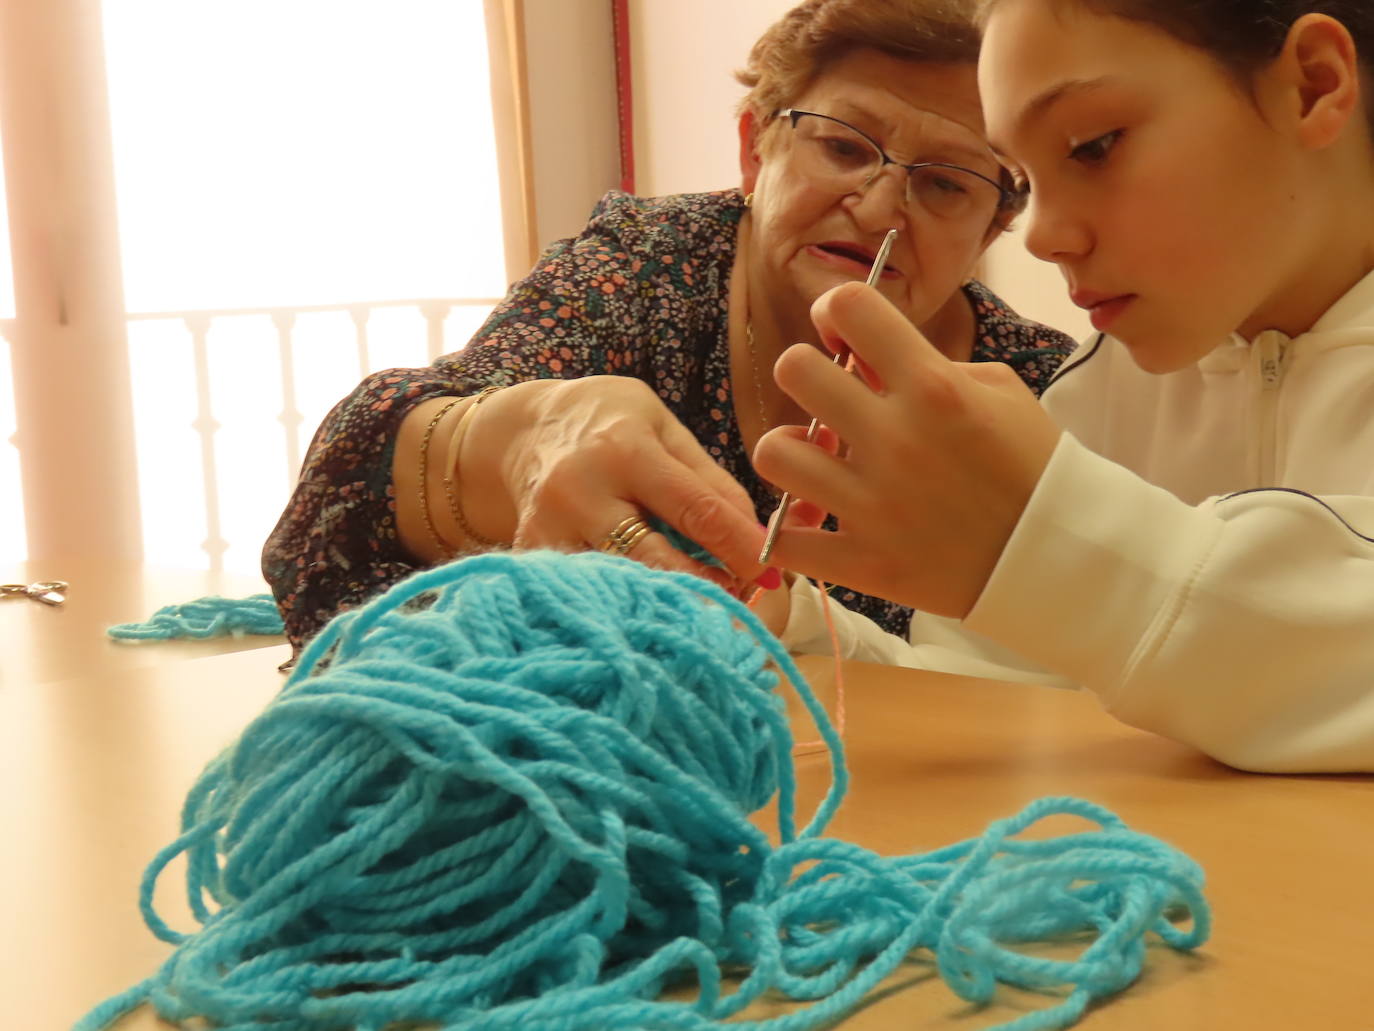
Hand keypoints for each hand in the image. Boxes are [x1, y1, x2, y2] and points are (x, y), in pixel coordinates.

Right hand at [465, 376, 771, 588]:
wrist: (526, 429)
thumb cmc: (611, 424)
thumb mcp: (665, 430)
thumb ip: (710, 481)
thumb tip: (756, 536)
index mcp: (625, 451)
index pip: (697, 511)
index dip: (740, 547)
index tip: (772, 573)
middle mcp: (582, 492)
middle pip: (656, 561)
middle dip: (706, 587)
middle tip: (740, 601)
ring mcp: (549, 528)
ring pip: (620, 585)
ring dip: (666, 601)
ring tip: (699, 604)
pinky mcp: (531, 554)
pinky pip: (589, 589)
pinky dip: (623, 600)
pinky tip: (648, 601)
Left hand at [751, 282, 1060, 618]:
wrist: (1061, 556)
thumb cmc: (1032, 465)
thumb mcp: (999, 392)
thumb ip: (930, 364)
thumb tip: (864, 357)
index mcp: (933, 388)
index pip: (850, 307)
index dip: (836, 311)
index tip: (842, 334)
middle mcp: (896, 440)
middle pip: (795, 370)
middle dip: (806, 375)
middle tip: (829, 400)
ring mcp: (875, 505)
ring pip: (775, 453)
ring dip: (793, 453)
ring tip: (819, 464)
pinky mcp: (866, 563)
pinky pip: (787, 544)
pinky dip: (791, 534)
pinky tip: (814, 525)